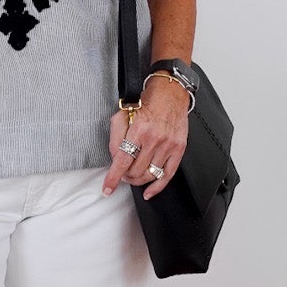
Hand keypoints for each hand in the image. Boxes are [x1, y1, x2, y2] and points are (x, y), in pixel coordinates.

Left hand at [102, 79, 189, 200]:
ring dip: (138, 180)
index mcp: (138, 130)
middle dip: (125, 176)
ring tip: (133, 176)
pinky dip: (157, 187)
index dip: (113, 178)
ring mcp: (168, 145)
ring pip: (149, 175)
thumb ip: (115, 138)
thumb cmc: (146, 103)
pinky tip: (149, 191)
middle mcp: (154, 139)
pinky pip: (168, 175)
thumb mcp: (121, 115)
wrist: (169, 94)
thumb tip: (114, 159)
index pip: (122, 161)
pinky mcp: (179, 149)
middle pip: (136, 171)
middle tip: (122, 173)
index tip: (107, 188)